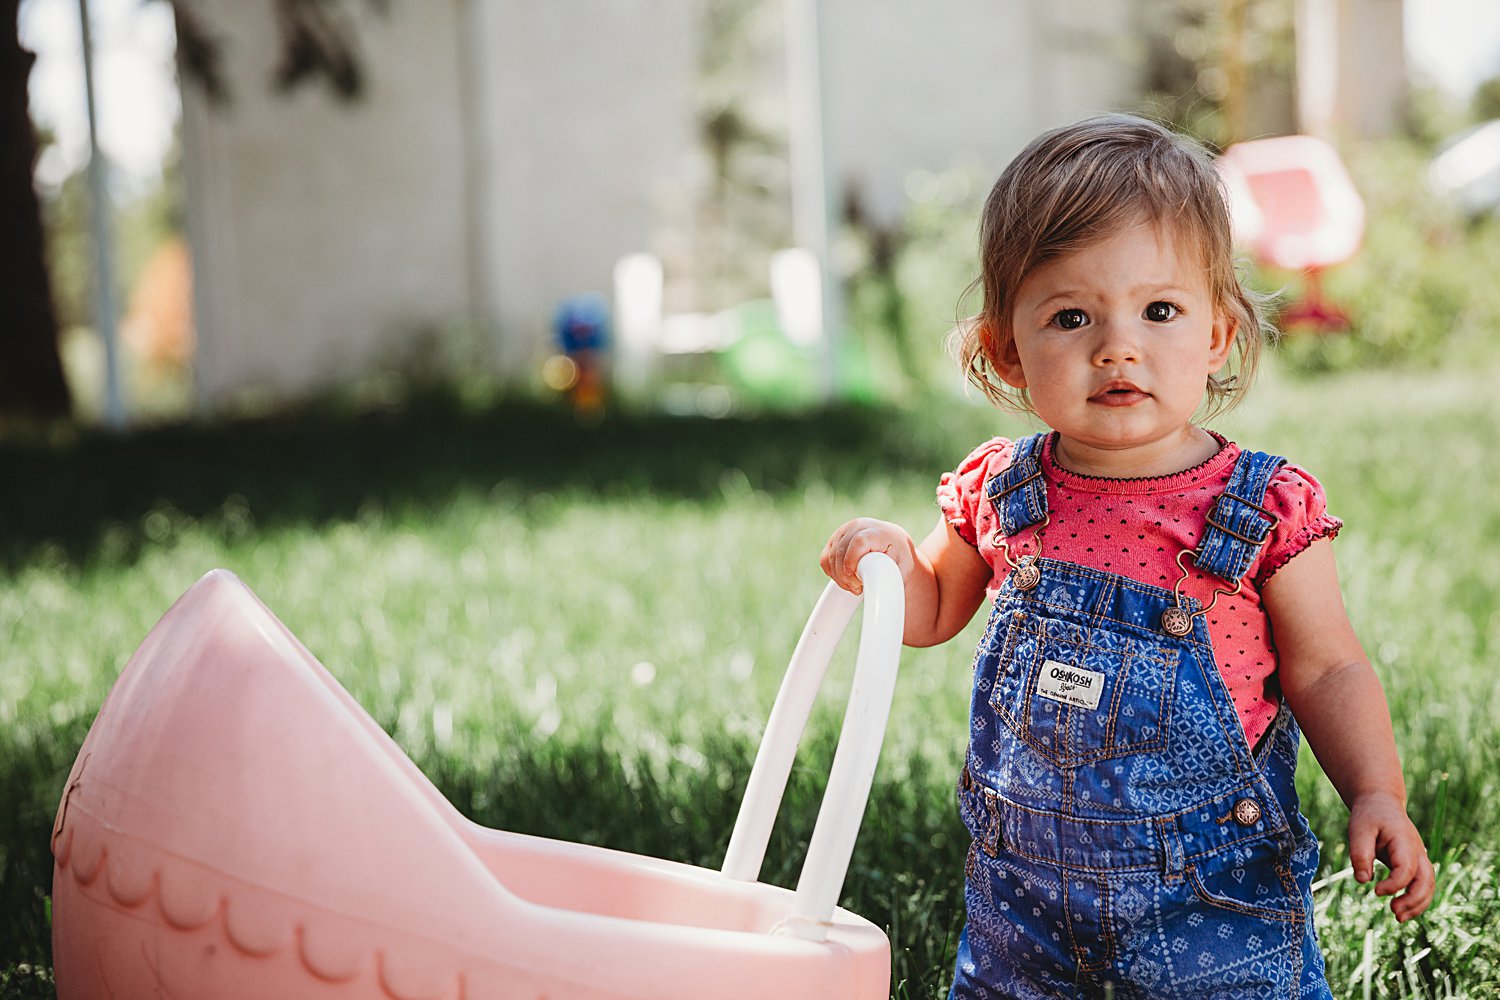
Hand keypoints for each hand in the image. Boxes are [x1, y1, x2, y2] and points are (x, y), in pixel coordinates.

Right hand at [819, 518, 916, 594]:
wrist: (893, 541)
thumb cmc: (900, 556)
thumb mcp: (905, 567)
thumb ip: (894, 577)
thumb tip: (881, 592)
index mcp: (876, 531)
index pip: (858, 541)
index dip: (852, 559)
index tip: (854, 577)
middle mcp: (857, 526)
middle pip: (841, 550)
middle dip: (845, 575)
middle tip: (858, 589)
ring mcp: (843, 531)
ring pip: (830, 557)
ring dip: (839, 577)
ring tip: (854, 587)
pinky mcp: (834, 539)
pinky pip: (824, 559)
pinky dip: (831, 572)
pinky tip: (844, 579)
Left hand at [1348, 792, 1434, 921]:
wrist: (1381, 803)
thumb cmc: (1369, 816)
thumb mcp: (1358, 829)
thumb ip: (1360, 854)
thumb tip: (1363, 881)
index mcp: (1404, 841)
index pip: (1406, 869)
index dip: (1394, 884)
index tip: (1376, 891)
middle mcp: (1417, 851)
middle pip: (1426, 881)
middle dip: (1413, 900)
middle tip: (1393, 913)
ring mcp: (1420, 858)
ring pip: (1428, 886)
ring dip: (1417, 904)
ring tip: (1398, 917)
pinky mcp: (1415, 864)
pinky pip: (1422, 885)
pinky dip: (1416, 900)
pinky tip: (1401, 910)